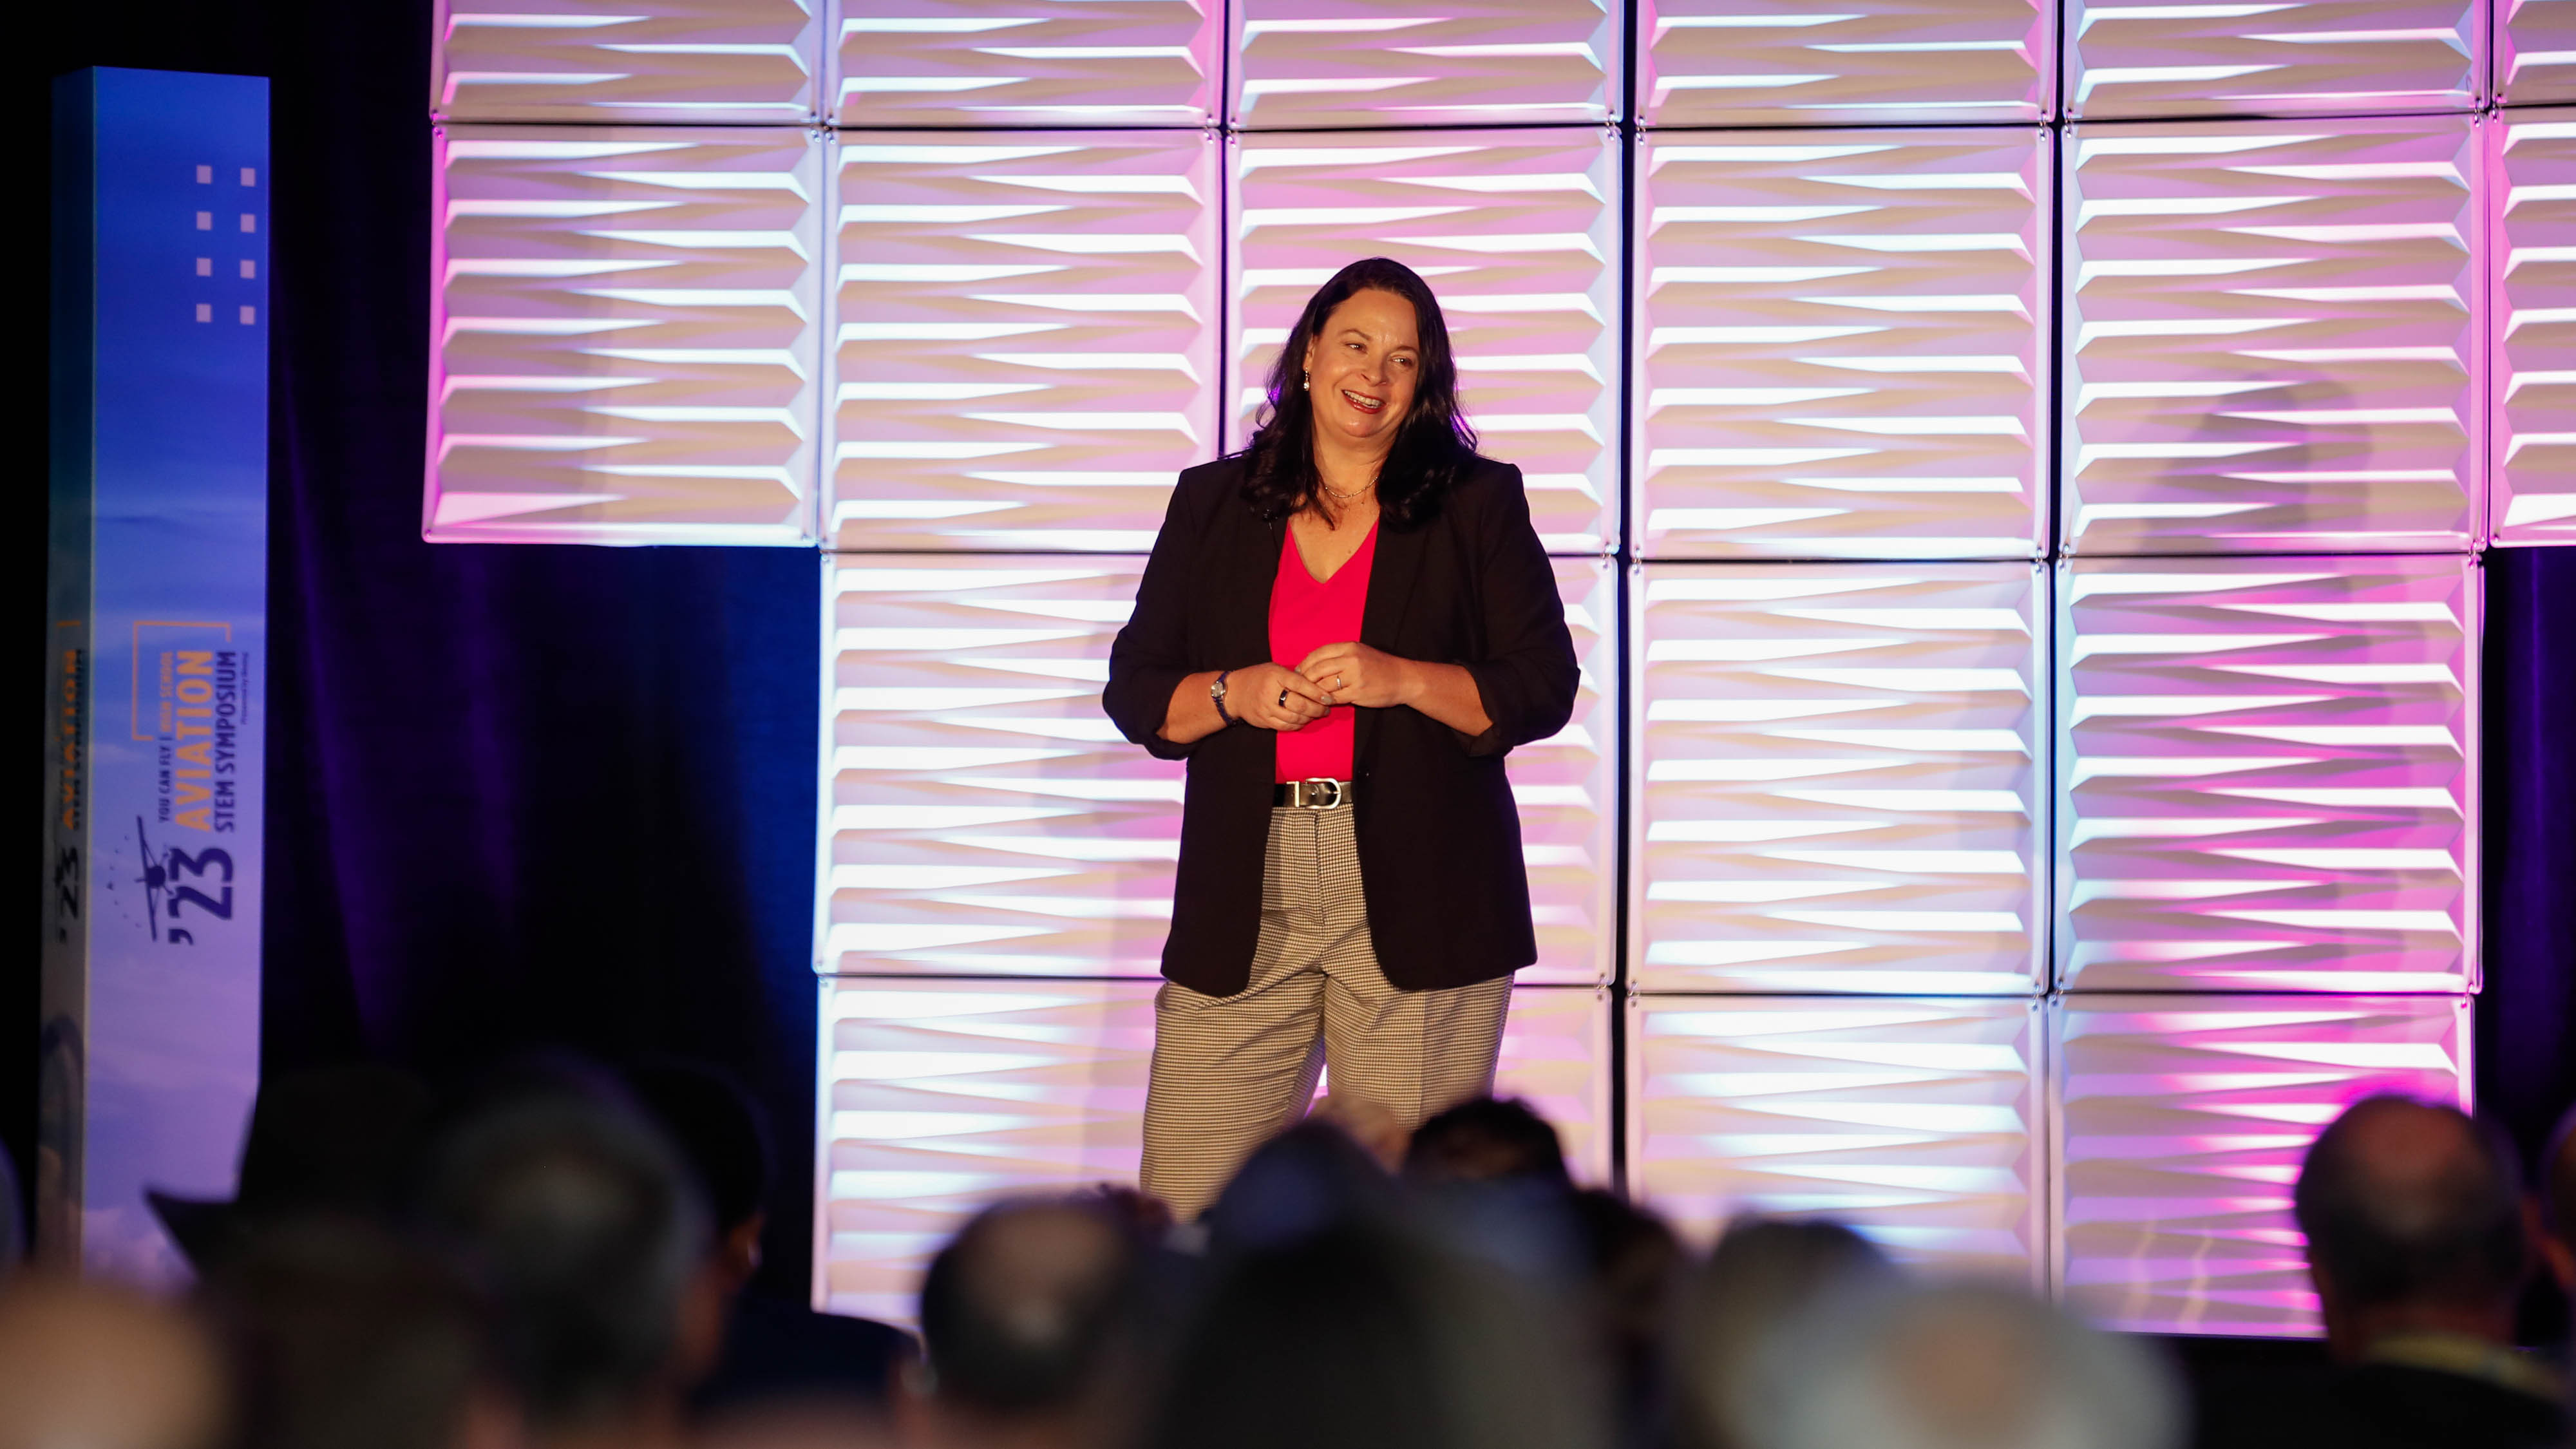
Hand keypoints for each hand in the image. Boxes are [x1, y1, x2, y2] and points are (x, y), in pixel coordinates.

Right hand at [1234, 662, 1330, 731]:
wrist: (1233, 692)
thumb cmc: (1258, 677)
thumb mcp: (1274, 669)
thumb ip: (1292, 676)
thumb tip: (1315, 684)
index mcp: (1276, 675)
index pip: (1301, 685)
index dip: (1318, 693)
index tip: (1329, 698)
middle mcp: (1271, 692)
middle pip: (1300, 704)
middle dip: (1317, 709)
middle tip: (1326, 709)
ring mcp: (1266, 708)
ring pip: (1295, 718)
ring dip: (1309, 718)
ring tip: (1316, 714)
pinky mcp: (1264, 720)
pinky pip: (1285, 726)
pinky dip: (1298, 725)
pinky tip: (1303, 721)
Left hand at [1297, 641, 1415, 709]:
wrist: (1403, 679)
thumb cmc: (1379, 666)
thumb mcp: (1359, 652)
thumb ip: (1338, 656)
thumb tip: (1313, 664)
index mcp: (1349, 647)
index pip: (1318, 654)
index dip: (1305, 664)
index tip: (1298, 672)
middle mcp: (1351, 660)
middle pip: (1317, 669)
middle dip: (1305, 679)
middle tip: (1300, 687)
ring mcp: (1354, 676)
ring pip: (1323, 685)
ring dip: (1314, 692)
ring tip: (1310, 696)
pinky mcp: (1357, 692)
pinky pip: (1334, 698)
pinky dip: (1326, 701)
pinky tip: (1324, 702)